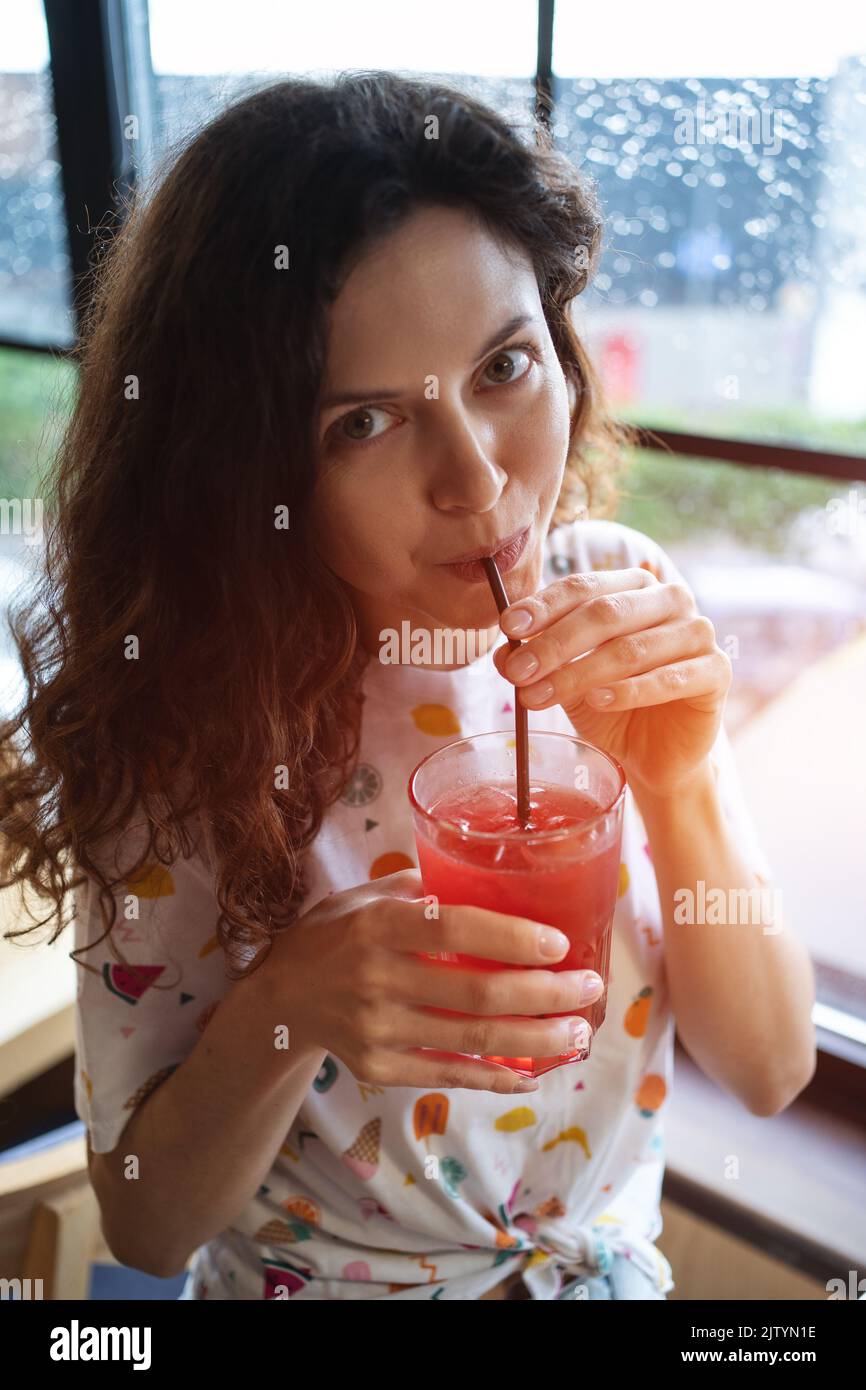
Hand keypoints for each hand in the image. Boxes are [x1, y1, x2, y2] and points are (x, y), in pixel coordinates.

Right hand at [258, 869, 601, 1092]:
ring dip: (536, 1040)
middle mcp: (377, 979)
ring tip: (578, 1032)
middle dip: (546, 994)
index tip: (560, 943)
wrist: (280, 999)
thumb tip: (487, 872)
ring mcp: (378, 1030)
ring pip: (473, 1041)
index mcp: (378, 926)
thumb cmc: (334, 935)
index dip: (513, 937)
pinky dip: (495, 1079)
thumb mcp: (365, 895)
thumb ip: (421, 887)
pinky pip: (449, 1075)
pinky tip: (532, 1076)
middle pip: (478, 993)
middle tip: (590, 988)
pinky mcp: (379, 1068)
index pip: (455, 929)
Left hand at [493, 567, 731, 800]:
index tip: (508, 627)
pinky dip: (628, 690)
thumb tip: (504, 652)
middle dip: (554, 643)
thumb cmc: (612, 705)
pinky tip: (597, 700)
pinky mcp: (716, 672)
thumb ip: (538, 660)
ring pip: (631, 648)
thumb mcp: (565, 679)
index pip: (584, 586)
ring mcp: (698, 632)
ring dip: (579, 673)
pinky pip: (669, 678)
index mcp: (634, 586)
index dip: (544, 605)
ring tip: (540, 697)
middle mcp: (671, 599)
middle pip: (605, 613)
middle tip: (517, 671)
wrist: (656, 754)